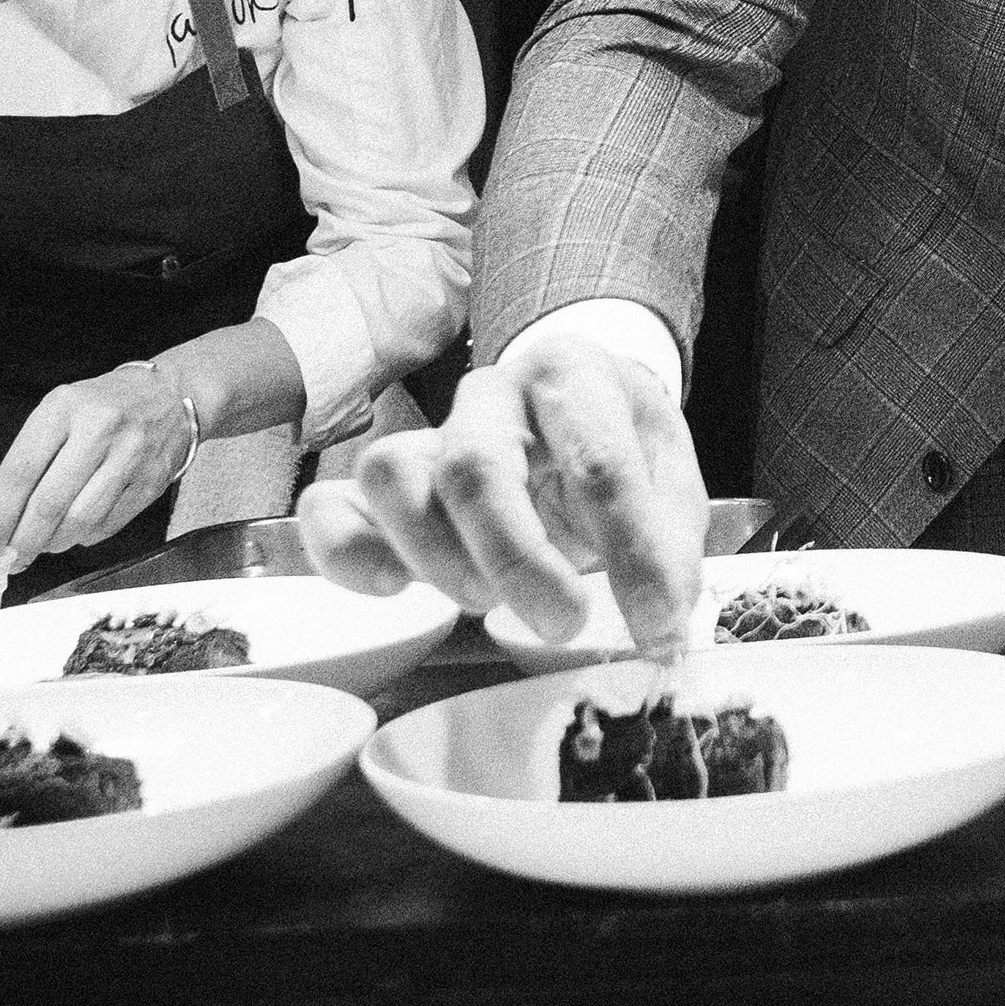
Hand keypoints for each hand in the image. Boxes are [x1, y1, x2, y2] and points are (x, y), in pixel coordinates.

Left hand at [0, 361, 197, 569]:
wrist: (171, 394)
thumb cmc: (103, 405)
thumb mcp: (61, 410)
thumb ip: (34, 456)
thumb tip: (7, 519)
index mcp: (65, 407)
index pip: (21, 470)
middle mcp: (99, 428)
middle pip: (49, 503)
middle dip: (24, 540)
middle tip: (12, 558)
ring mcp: (130, 455)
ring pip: (80, 520)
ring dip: (55, 542)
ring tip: (45, 545)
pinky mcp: (153, 479)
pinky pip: (109, 524)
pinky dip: (86, 536)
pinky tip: (78, 531)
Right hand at [295, 319, 704, 660]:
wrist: (578, 415)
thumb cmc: (622, 449)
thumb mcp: (672, 484)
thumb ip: (669, 548)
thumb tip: (660, 627)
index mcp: (573, 377)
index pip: (599, 461)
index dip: (632, 551)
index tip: (656, 623)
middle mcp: (491, 394)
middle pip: (475, 465)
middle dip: (517, 559)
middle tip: (563, 622)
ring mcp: (429, 434)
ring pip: (393, 475)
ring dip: (434, 555)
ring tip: (484, 601)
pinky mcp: (384, 485)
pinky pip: (332, 507)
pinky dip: (347, 553)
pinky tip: (391, 588)